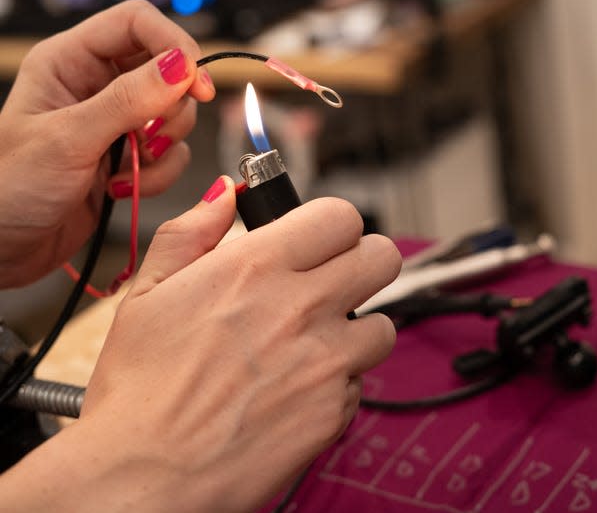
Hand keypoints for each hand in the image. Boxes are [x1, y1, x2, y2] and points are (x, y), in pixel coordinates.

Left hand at [0, 0, 215, 286]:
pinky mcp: (130, 157)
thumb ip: (128, 100)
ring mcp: (115, 123)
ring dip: (166, 149)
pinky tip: (122, 188)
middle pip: (167, 70)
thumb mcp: (68, 140)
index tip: (195, 84)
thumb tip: (180, 66)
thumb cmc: (8, 189)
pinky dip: (160, 176)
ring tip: (132, 169)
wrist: (1, 247)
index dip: (174, 45)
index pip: (137, 24)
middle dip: (172, 109)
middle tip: (154, 137)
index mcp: (69, 62)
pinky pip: (172, 155)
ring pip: (174, 116)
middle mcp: (95, 86)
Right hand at [0, 181, 400, 511]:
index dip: (334, 225)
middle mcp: (301, 307)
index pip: (341, 216)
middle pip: (383, 258)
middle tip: (336, 282)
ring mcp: (326, 361)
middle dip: (363, 263)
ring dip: (356, 332)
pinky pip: (359, 384)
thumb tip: (225, 195)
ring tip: (313, 347)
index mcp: (256, 268)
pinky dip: (337, 385)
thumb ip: (190, 233)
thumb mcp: (146, 294)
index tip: (322, 239)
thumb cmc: (139, 390)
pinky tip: (295, 393)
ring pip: (382, 326)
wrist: (145, 474)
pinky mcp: (335, 410)